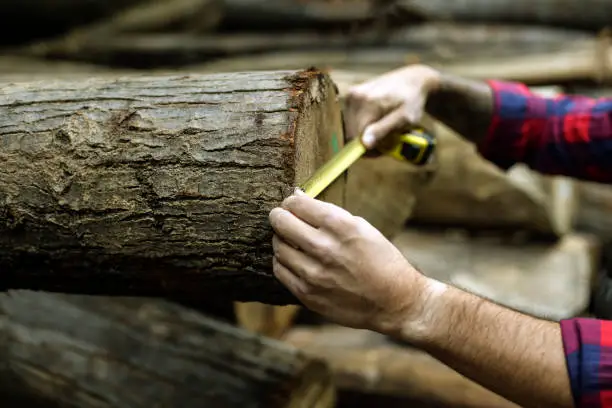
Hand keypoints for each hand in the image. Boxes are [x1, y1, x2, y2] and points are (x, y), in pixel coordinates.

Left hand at [268, 189, 429, 334]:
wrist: (395, 301)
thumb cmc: (381, 260)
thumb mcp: (363, 227)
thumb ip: (329, 213)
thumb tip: (299, 197)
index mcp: (341, 227)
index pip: (297, 204)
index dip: (292, 201)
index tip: (293, 203)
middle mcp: (324, 249)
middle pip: (281, 222)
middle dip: (279, 215)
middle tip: (282, 217)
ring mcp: (313, 274)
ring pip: (278, 246)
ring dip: (281, 239)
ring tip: (291, 240)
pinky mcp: (307, 294)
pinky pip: (280, 270)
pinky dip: (283, 261)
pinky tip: (294, 259)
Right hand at [344, 64, 439, 149]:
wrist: (412, 80)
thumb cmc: (412, 101)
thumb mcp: (404, 118)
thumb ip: (383, 130)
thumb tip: (364, 143)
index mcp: (367, 102)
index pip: (357, 137)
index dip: (369, 148)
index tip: (382, 149)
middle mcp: (355, 97)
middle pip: (352, 133)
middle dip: (368, 141)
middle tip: (386, 139)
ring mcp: (351, 95)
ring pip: (351, 128)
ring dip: (365, 133)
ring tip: (383, 128)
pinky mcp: (351, 96)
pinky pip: (351, 119)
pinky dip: (363, 124)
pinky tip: (376, 120)